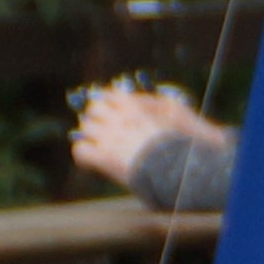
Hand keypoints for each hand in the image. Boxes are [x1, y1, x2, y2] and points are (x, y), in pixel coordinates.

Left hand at [70, 86, 223, 189]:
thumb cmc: (182, 144)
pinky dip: (84, 156)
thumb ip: (154, 106)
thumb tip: (137, 102)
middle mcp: (118, 119)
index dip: (107, 103)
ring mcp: (109, 137)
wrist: (177, 168)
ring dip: (90, 136)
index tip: (110, 110)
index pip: (110, 95)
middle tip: (102, 129)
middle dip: (96, 117)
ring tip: (98, 147)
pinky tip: (91, 163)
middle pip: (94, 107)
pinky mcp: (104, 157)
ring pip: (85, 127)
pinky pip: (81, 150)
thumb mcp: (175, 114)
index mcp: (134, 106)